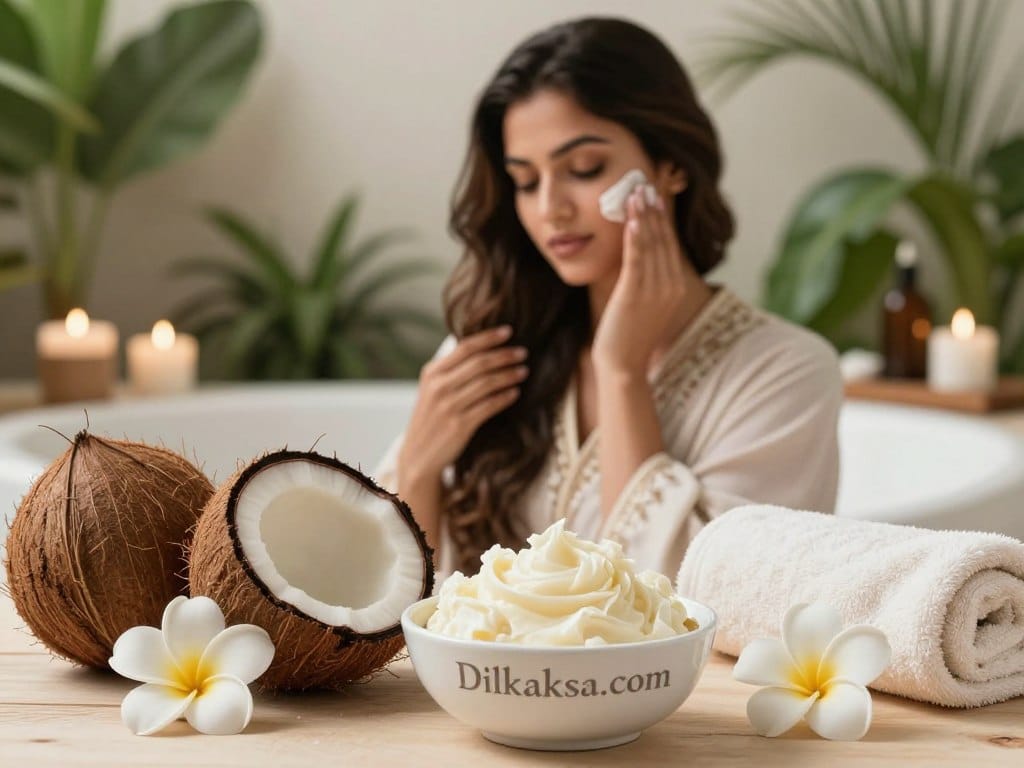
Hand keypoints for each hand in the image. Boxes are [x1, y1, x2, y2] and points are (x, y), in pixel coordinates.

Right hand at [398, 326, 528, 482]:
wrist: (419, 455)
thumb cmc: (432, 418)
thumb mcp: (432, 390)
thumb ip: (451, 370)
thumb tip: (483, 349)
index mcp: (432, 373)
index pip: (465, 347)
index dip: (489, 338)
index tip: (508, 331)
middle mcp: (438, 387)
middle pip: (479, 363)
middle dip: (505, 355)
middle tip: (523, 352)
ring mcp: (448, 406)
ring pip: (487, 383)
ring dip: (509, 375)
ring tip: (524, 371)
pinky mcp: (459, 425)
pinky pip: (489, 406)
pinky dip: (505, 397)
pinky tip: (516, 393)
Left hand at [592, 184, 689, 374]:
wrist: (623, 365)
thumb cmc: (628, 336)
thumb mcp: (643, 303)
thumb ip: (645, 280)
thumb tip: (636, 255)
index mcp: (675, 286)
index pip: (670, 244)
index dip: (662, 218)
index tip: (656, 195)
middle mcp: (671, 285)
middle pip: (664, 239)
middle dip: (655, 209)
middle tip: (647, 182)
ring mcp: (656, 289)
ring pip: (652, 244)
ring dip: (644, 215)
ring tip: (637, 191)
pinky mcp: (636, 293)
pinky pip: (638, 259)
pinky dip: (636, 236)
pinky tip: (633, 218)